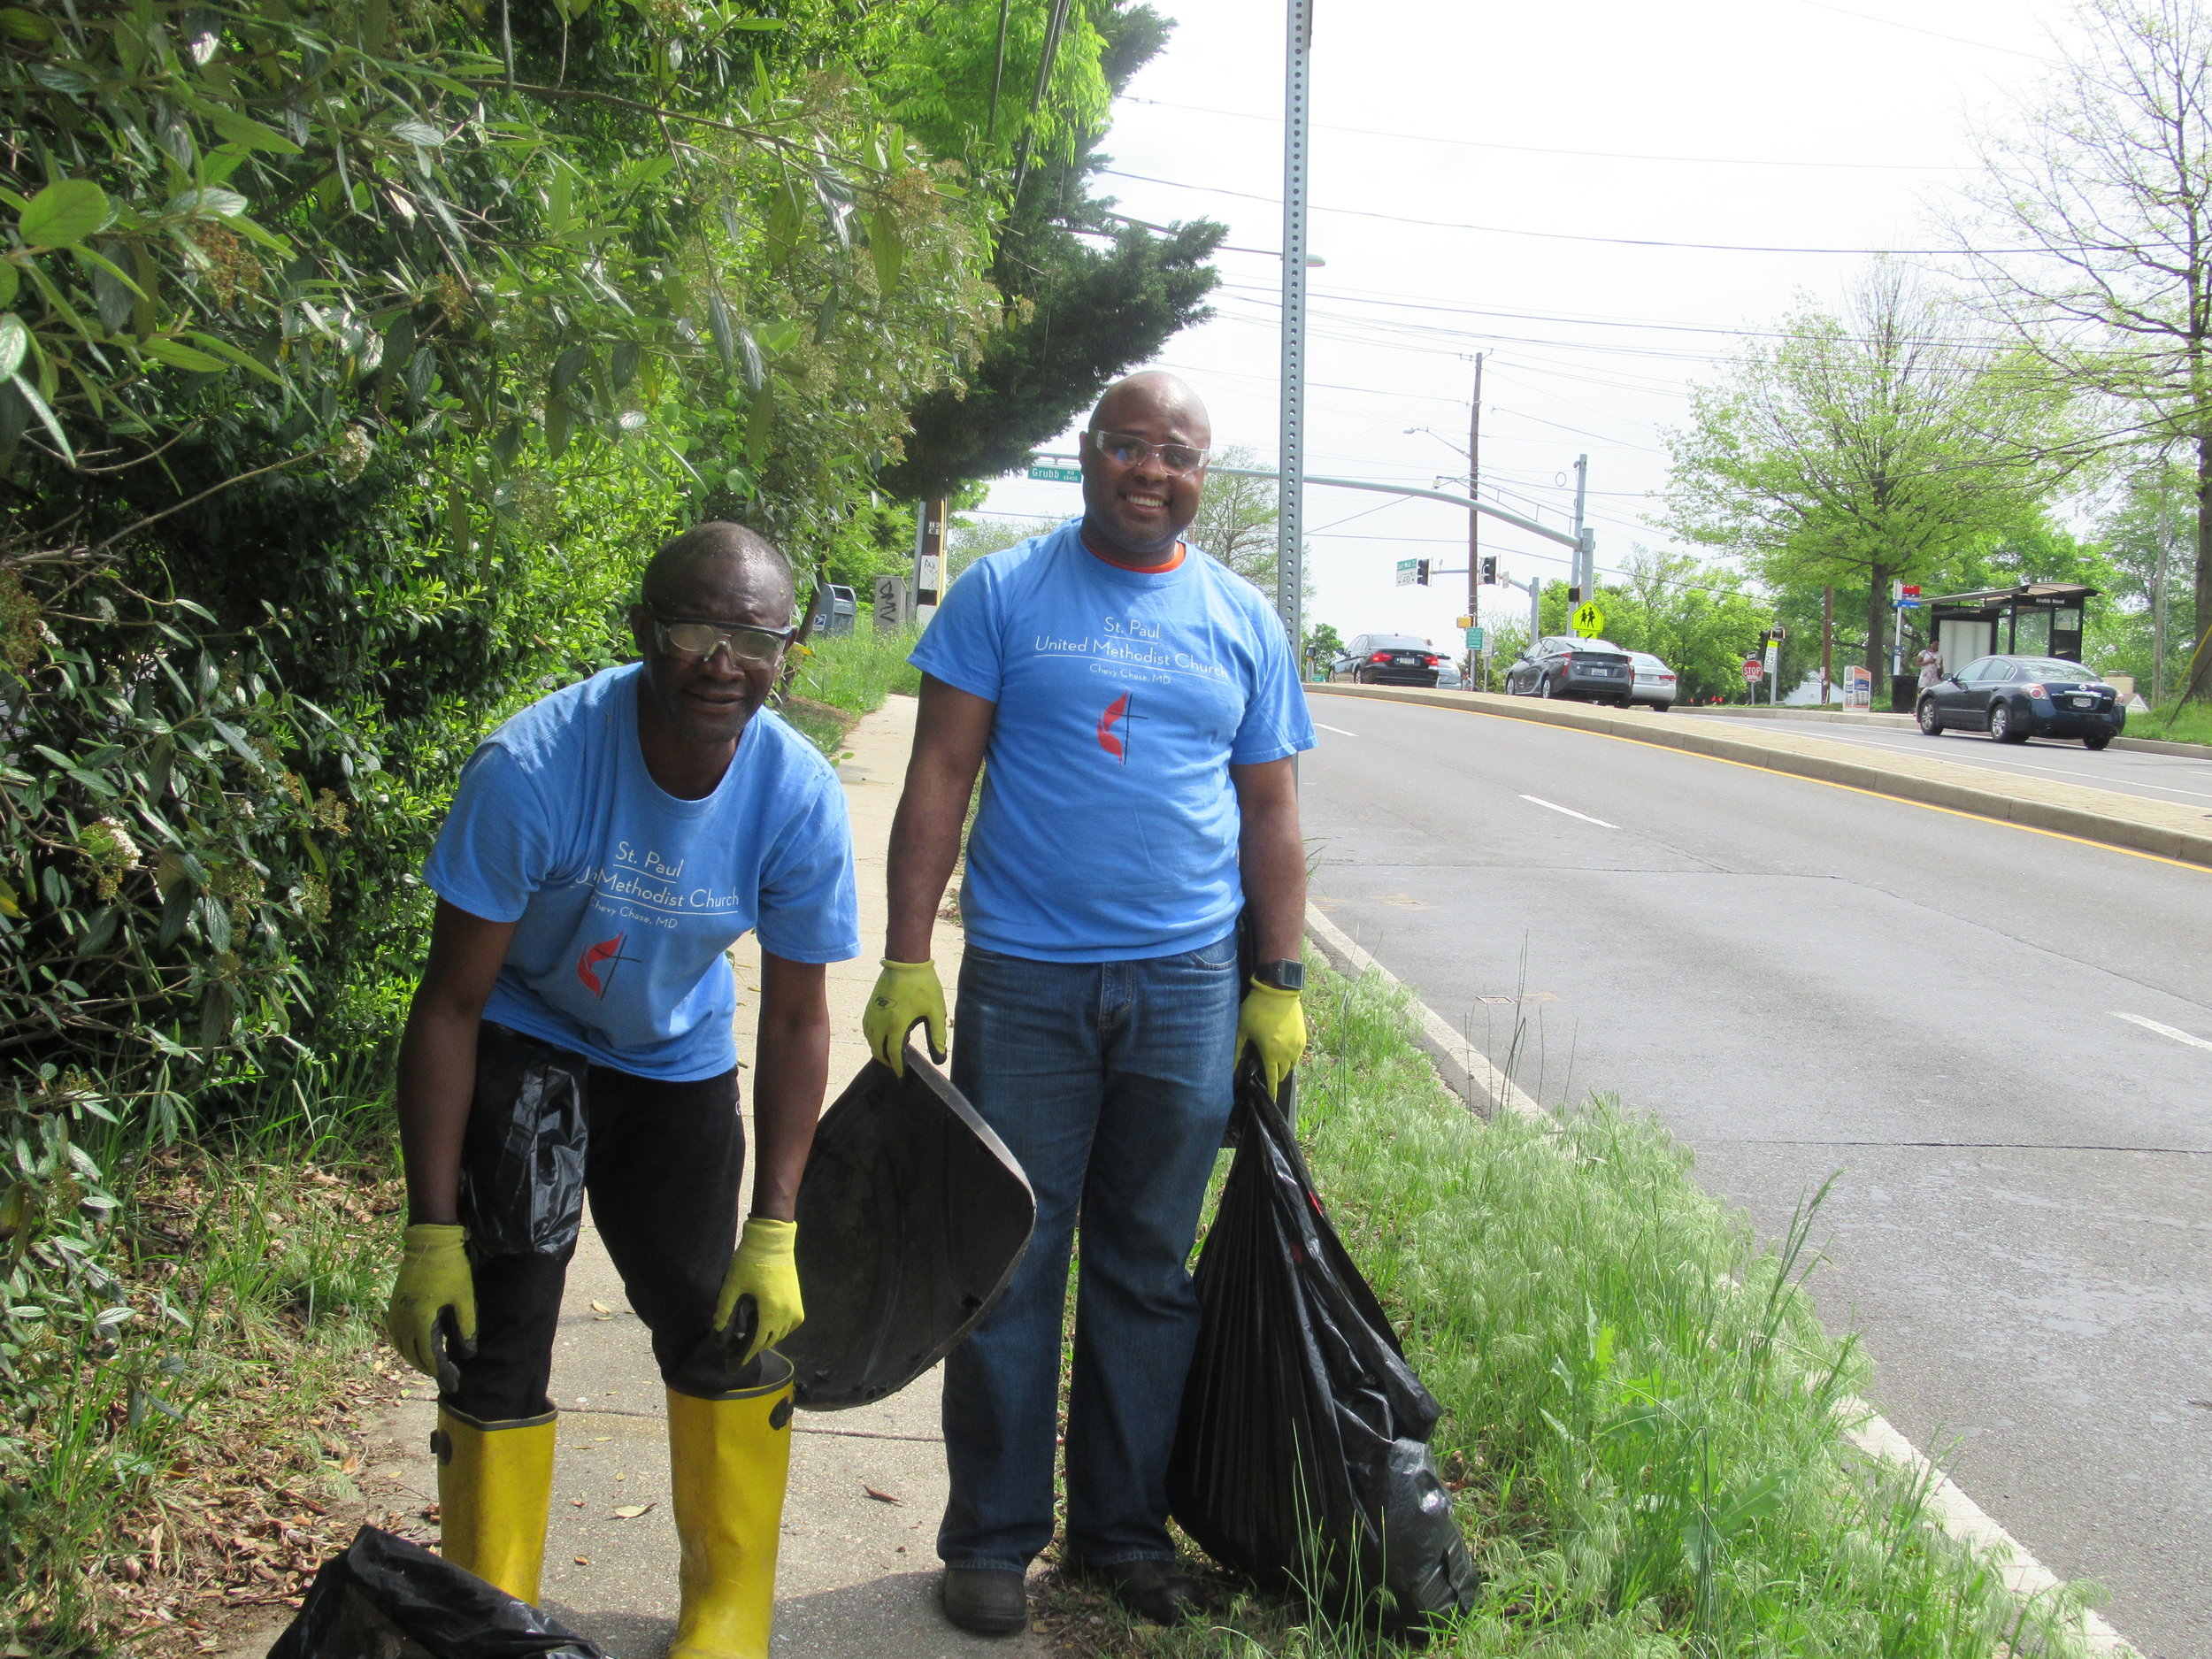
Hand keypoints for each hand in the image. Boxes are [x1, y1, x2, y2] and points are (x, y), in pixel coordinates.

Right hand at [386, 1223, 475, 1392]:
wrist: (429, 1243)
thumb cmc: (451, 1269)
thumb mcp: (464, 1298)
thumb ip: (466, 1327)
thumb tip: (468, 1354)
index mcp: (420, 1320)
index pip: (430, 1357)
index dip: (443, 1373)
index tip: (455, 1384)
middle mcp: (402, 1321)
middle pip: (414, 1357)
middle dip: (432, 1370)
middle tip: (449, 1378)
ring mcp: (395, 1314)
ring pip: (402, 1348)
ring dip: (417, 1360)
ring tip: (435, 1367)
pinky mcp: (394, 1306)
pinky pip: (397, 1336)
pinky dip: (408, 1347)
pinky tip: (419, 1348)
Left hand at [714, 1217, 802, 1364]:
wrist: (772, 1242)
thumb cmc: (750, 1262)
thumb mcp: (732, 1286)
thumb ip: (724, 1311)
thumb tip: (717, 1331)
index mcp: (770, 1313)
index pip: (756, 1343)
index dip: (744, 1356)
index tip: (732, 1367)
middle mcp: (787, 1315)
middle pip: (768, 1340)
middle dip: (752, 1347)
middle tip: (735, 1351)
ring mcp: (795, 1309)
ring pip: (780, 1334)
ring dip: (765, 1338)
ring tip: (749, 1337)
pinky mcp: (797, 1302)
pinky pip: (789, 1325)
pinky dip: (778, 1329)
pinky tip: (766, 1325)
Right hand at [862, 958, 945, 1074]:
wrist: (906, 961)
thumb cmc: (923, 985)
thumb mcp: (935, 1012)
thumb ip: (937, 1036)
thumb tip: (940, 1057)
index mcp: (896, 1025)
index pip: (893, 1055)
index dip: (898, 1068)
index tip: (902, 1077)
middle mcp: (880, 1022)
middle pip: (878, 1051)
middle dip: (887, 1062)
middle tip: (897, 1067)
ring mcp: (873, 1013)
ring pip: (870, 1040)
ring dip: (878, 1050)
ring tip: (890, 1053)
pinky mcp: (871, 1005)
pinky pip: (867, 1028)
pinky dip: (872, 1037)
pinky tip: (881, 1036)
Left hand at [1236, 980, 1306, 1097]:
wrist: (1277, 991)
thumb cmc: (1256, 1010)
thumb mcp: (1242, 1030)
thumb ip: (1237, 1050)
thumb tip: (1231, 1067)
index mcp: (1271, 1053)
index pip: (1272, 1078)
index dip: (1271, 1090)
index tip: (1271, 1098)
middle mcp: (1287, 1053)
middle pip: (1283, 1073)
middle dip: (1276, 1076)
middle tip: (1267, 1073)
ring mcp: (1297, 1045)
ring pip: (1292, 1064)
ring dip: (1284, 1066)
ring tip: (1275, 1062)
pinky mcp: (1303, 1036)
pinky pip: (1298, 1053)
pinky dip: (1291, 1056)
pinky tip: (1283, 1051)